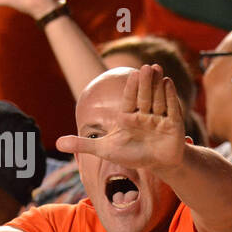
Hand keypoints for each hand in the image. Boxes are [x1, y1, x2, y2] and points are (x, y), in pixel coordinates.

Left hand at [56, 65, 187, 174]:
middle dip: (145, 82)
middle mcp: (144, 115)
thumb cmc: (132, 155)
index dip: (131, 87)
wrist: (157, 165)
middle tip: (145, 66)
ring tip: (157, 68)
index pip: (129, 100)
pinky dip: (170, 97)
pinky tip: (168, 82)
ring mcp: (160, 118)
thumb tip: (56, 143)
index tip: (132, 73)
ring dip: (157, 84)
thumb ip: (82, 144)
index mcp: (128, 117)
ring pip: (157, 99)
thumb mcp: (104, 150)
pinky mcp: (174, 125)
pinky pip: (172, 109)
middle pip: (144, 96)